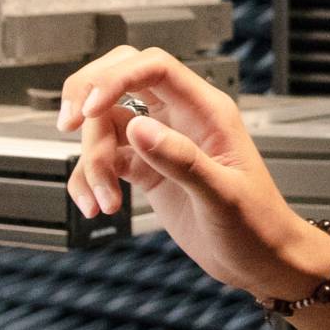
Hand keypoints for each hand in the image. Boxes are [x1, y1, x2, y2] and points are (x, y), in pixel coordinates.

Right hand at [55, 47, 319, 302]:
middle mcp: (180, 119)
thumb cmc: (258, 226)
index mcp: (206, 111)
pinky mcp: (146, 169)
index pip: (154, 67)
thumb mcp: (223, 196)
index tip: (89, 108)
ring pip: (106, 125)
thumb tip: (138, 128)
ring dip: (91, 161)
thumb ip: (182, 160)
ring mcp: (160, 142)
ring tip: (102, 201)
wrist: (262, 261)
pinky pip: (105, 160)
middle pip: (121, 78)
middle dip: (87, 96)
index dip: (116, 77)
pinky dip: (91, 180)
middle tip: (67, 123)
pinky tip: (96, 204)